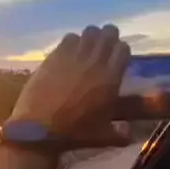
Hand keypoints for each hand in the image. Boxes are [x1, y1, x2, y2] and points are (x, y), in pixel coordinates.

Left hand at [10, 24, 131, 146]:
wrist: (39, 128)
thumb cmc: (74, 133)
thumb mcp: (103, 135)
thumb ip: (121, 132)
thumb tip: (130, 132)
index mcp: (110, 78)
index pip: (123, 49)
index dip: (120, 51)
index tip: (115, 58)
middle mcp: (94, 62)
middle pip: (107, 34)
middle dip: (107, 37)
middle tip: (102, 47)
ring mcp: (73, 56)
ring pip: (88, 32)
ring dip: (89, 37)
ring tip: (85, 48)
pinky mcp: (54, 56)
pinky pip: (67, 39)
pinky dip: (71, 42)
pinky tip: (67, 53)